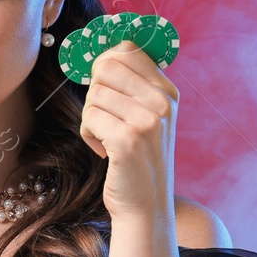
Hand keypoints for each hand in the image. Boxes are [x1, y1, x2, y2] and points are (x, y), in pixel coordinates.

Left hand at [77, 39, 178, 221]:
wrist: (146, 206)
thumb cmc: (138, 160)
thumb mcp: (148, 118)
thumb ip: (133, 87)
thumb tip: (100, 56)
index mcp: (168, 91)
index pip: (128, 49)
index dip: (104, 62)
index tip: (102, 85)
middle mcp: (162, 102)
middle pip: (106, 67)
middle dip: (94, 90)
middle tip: (103, 116)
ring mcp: (147, 120)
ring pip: (94, 94)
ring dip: (90, 117)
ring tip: (106, 137)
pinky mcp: (128, 139)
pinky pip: (89, 117)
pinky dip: (88, 134)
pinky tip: (103, 150)